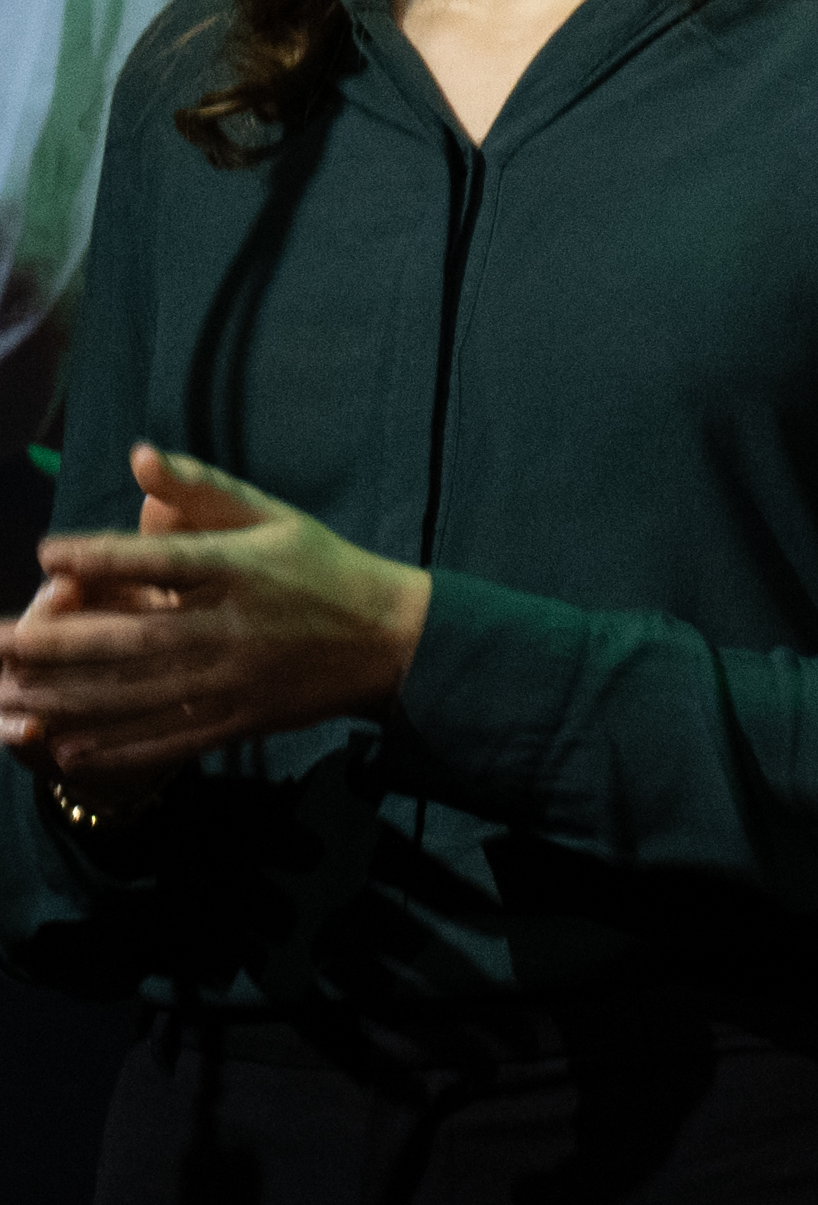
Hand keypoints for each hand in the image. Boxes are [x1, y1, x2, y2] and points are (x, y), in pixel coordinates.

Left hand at [3, 454, 434, 788]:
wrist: (392, 640)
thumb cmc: (324, 568)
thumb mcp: (273, 516)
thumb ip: (202, 489)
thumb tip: (139, 455)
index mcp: (242, 569)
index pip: (162, 561)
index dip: (102, 557)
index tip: (46, 554)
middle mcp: (233, 626)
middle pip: (132, 638)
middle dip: (57, 645)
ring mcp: (235, 680)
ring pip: (137, 694)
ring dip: (67, 699)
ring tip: (11, 697)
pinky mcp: (240, 720)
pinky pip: (168, 739)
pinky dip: (116, 748)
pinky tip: (68, 750)